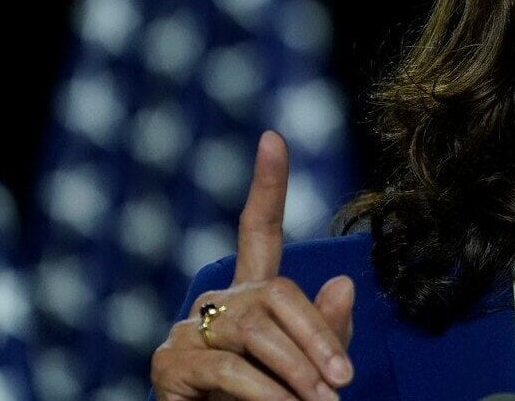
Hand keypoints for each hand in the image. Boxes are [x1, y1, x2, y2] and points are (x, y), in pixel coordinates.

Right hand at [151, 130, 354, 400]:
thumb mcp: (308, 370)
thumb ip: (326, 332)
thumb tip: (344, 283)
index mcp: (250, 294)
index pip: (258, 231)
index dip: (267, 185)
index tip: (273, 138)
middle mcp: (217, 301)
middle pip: (275, 294)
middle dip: (316, 338)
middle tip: (345, 380)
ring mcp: (188, 329)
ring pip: (253, 331)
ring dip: (296, 370)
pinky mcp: (169, 364)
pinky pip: (226, 368)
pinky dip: (264, 392)